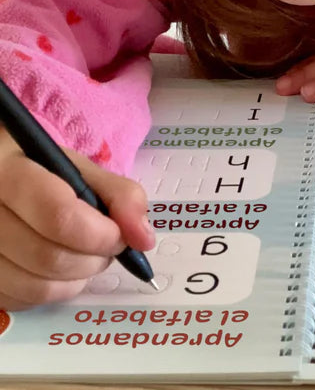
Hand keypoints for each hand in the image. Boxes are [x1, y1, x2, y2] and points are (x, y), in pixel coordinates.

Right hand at [0, 128, 153, 309]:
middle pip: (49, 258)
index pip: (59, 217)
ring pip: (36, 288)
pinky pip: (22, 301)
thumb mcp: (80, 169)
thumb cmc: (41, 171)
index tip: (118, 234)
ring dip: (77, 278)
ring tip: (84, 254)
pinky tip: (56, 267)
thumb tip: (143, 239)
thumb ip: (120, 195)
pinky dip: (53, 291)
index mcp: (8, 174)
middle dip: (94, 258)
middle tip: (106, 245)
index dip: (100, 234)